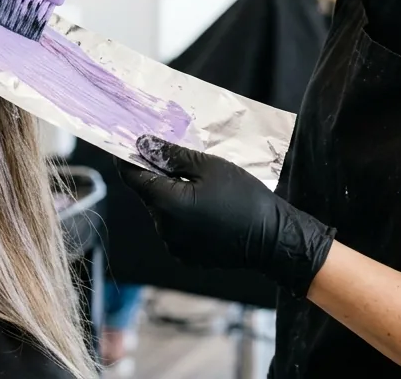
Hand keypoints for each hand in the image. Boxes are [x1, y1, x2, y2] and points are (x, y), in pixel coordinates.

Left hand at [118, 135, 335, 297]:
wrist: (272, 239)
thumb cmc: (244, 197)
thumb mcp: (209, 166)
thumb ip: (171, 155)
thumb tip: (143, 143)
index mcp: (166, 203)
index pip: (132, 177)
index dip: (128, 158)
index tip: (131, 143)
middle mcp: (163, 227)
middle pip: (149, 194)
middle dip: (159, 177)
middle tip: (181, 163)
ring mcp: (173, 245)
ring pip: (162, 212)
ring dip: (172, 198)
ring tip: (201, 189)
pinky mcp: (186, 256)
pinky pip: (175, 229)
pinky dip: (183, 217)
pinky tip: (206, 210)